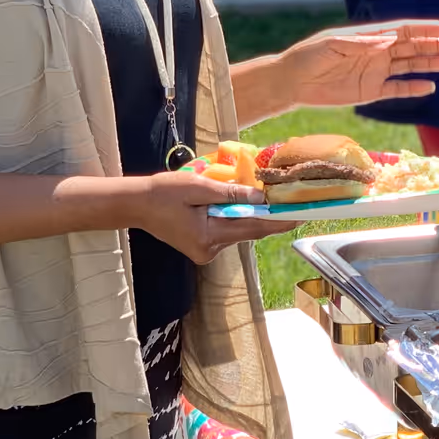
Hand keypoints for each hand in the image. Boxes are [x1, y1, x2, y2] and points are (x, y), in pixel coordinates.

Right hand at [129, 171, 302, 263]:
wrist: (138, 205)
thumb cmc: (164, 193)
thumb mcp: (198, 187)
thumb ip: (229, 193)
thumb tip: (260, 196)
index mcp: (208, 237)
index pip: (252, 228)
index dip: (278, 221)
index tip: (300, 216)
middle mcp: (209, 250)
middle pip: (248, 230)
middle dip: (269, 216)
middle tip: (293, 204)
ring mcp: (205, 251)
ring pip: (238, 230)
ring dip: (250, 214)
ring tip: (269, 198)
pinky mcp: (202, 246)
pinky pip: (227, 230)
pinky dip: (236, 217)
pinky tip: (241, 204)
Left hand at [278, 19, 438, 106]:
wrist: (292, 81)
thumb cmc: (308, 57)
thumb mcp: (332, 45)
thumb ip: (360, 43)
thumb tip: (388, 40)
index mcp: (370, 37)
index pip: (404, 31)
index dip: (427, 29)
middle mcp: (377, 52)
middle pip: (414, 48)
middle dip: (437, 46)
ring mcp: (376, 72)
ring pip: (411, 66)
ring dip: (432, 64)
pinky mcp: (370, 91)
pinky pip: (397, 89)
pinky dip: (413, 87)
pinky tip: (431, 86)